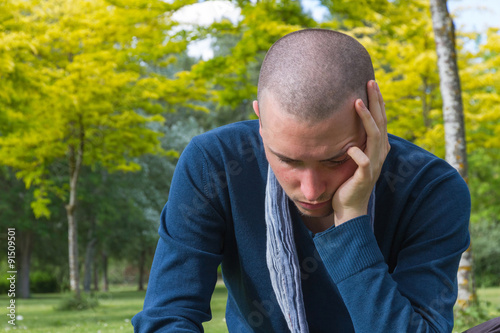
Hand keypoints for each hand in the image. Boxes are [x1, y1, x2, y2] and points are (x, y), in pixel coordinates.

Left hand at [332, 80, 390, 225]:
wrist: (349, 209)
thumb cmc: (348, 182)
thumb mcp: (353, 159)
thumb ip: (356, 143)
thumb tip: (345, 125)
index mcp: (378, 149)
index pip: (381, 120)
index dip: (378, 102)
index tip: (371, 84)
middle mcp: (379, 154)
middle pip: (381, 123)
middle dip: (377, 102)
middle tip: (371, 82)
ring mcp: (374, 165)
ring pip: (375, 137)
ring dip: (367, 120)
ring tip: (357, 102)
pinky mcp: (365, 177)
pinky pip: (363, 162)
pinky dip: (357, 153)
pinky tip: (349, 147)